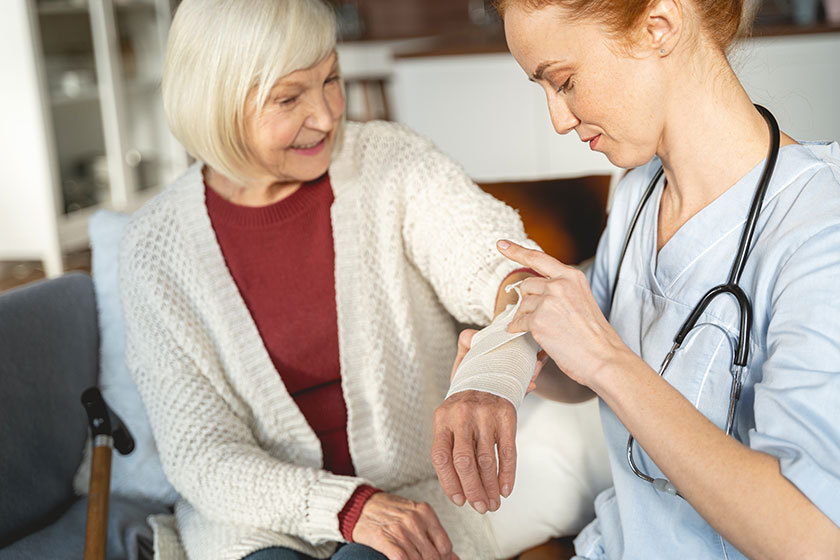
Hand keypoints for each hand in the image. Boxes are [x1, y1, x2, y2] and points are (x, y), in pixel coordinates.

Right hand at [352, 492, 457, 559]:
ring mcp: (400, 529)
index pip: (445, 545)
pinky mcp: (385, 538)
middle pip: (433, 556)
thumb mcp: (414, 516)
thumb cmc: (387, 511)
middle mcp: (415, 519)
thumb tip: (454, 558)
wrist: (358, 505)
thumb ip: (434, 535)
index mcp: (425, 512)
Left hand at [431, 330, 547, 513]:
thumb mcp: (447, 417)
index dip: (449, 483)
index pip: (440, 457)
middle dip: (472, 491)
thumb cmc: (464, 405)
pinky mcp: (506, 413)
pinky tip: (507, 489)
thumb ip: (447, 448)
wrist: (488, 368)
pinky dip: (507, 474)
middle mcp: (461, 415)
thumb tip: (457, 492)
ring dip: (490, 487)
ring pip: (486, 461)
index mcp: (441, 417)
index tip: (459, 501)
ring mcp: (484, 414)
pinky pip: (507, 450)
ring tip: (493, 504)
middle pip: (464, 463)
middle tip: (480, 508)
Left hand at [496, 239, 627, 387]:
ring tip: (542, 329)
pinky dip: (518, 328)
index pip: (538, 258)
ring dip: (526, 317)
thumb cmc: (594, 336)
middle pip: (527, 285)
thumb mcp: (581, 301)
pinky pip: (518, 322)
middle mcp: (559, 284)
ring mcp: (548, 301)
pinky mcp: (538, 320)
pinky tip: (525, 333)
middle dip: (528, 301)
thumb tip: (536, 293)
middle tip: (538, 316)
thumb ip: (561, 291)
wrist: (603, 358)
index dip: (516, 251)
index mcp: (572, 277)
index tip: (501, 244)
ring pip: (522, 304)